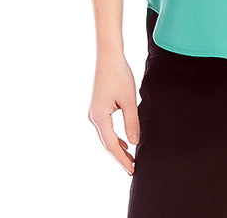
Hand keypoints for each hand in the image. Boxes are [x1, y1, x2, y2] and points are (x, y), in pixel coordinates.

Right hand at [88, 54, 139, 174]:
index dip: (122, 159)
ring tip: (130, 159)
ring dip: (117, 148)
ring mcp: (93, 113)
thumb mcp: (129, 100)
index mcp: (99, 118)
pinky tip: (124, 142)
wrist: (108, 57)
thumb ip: (132, 122)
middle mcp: (93, 117)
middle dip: (119, 157)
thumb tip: (134, 143)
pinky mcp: (97, 108)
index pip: (112, 145)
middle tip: (132, 169)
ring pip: (106, 137)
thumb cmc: (119, 75)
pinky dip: (114, 137)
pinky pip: (105, 128)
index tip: (132, 169)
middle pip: (107, 144)